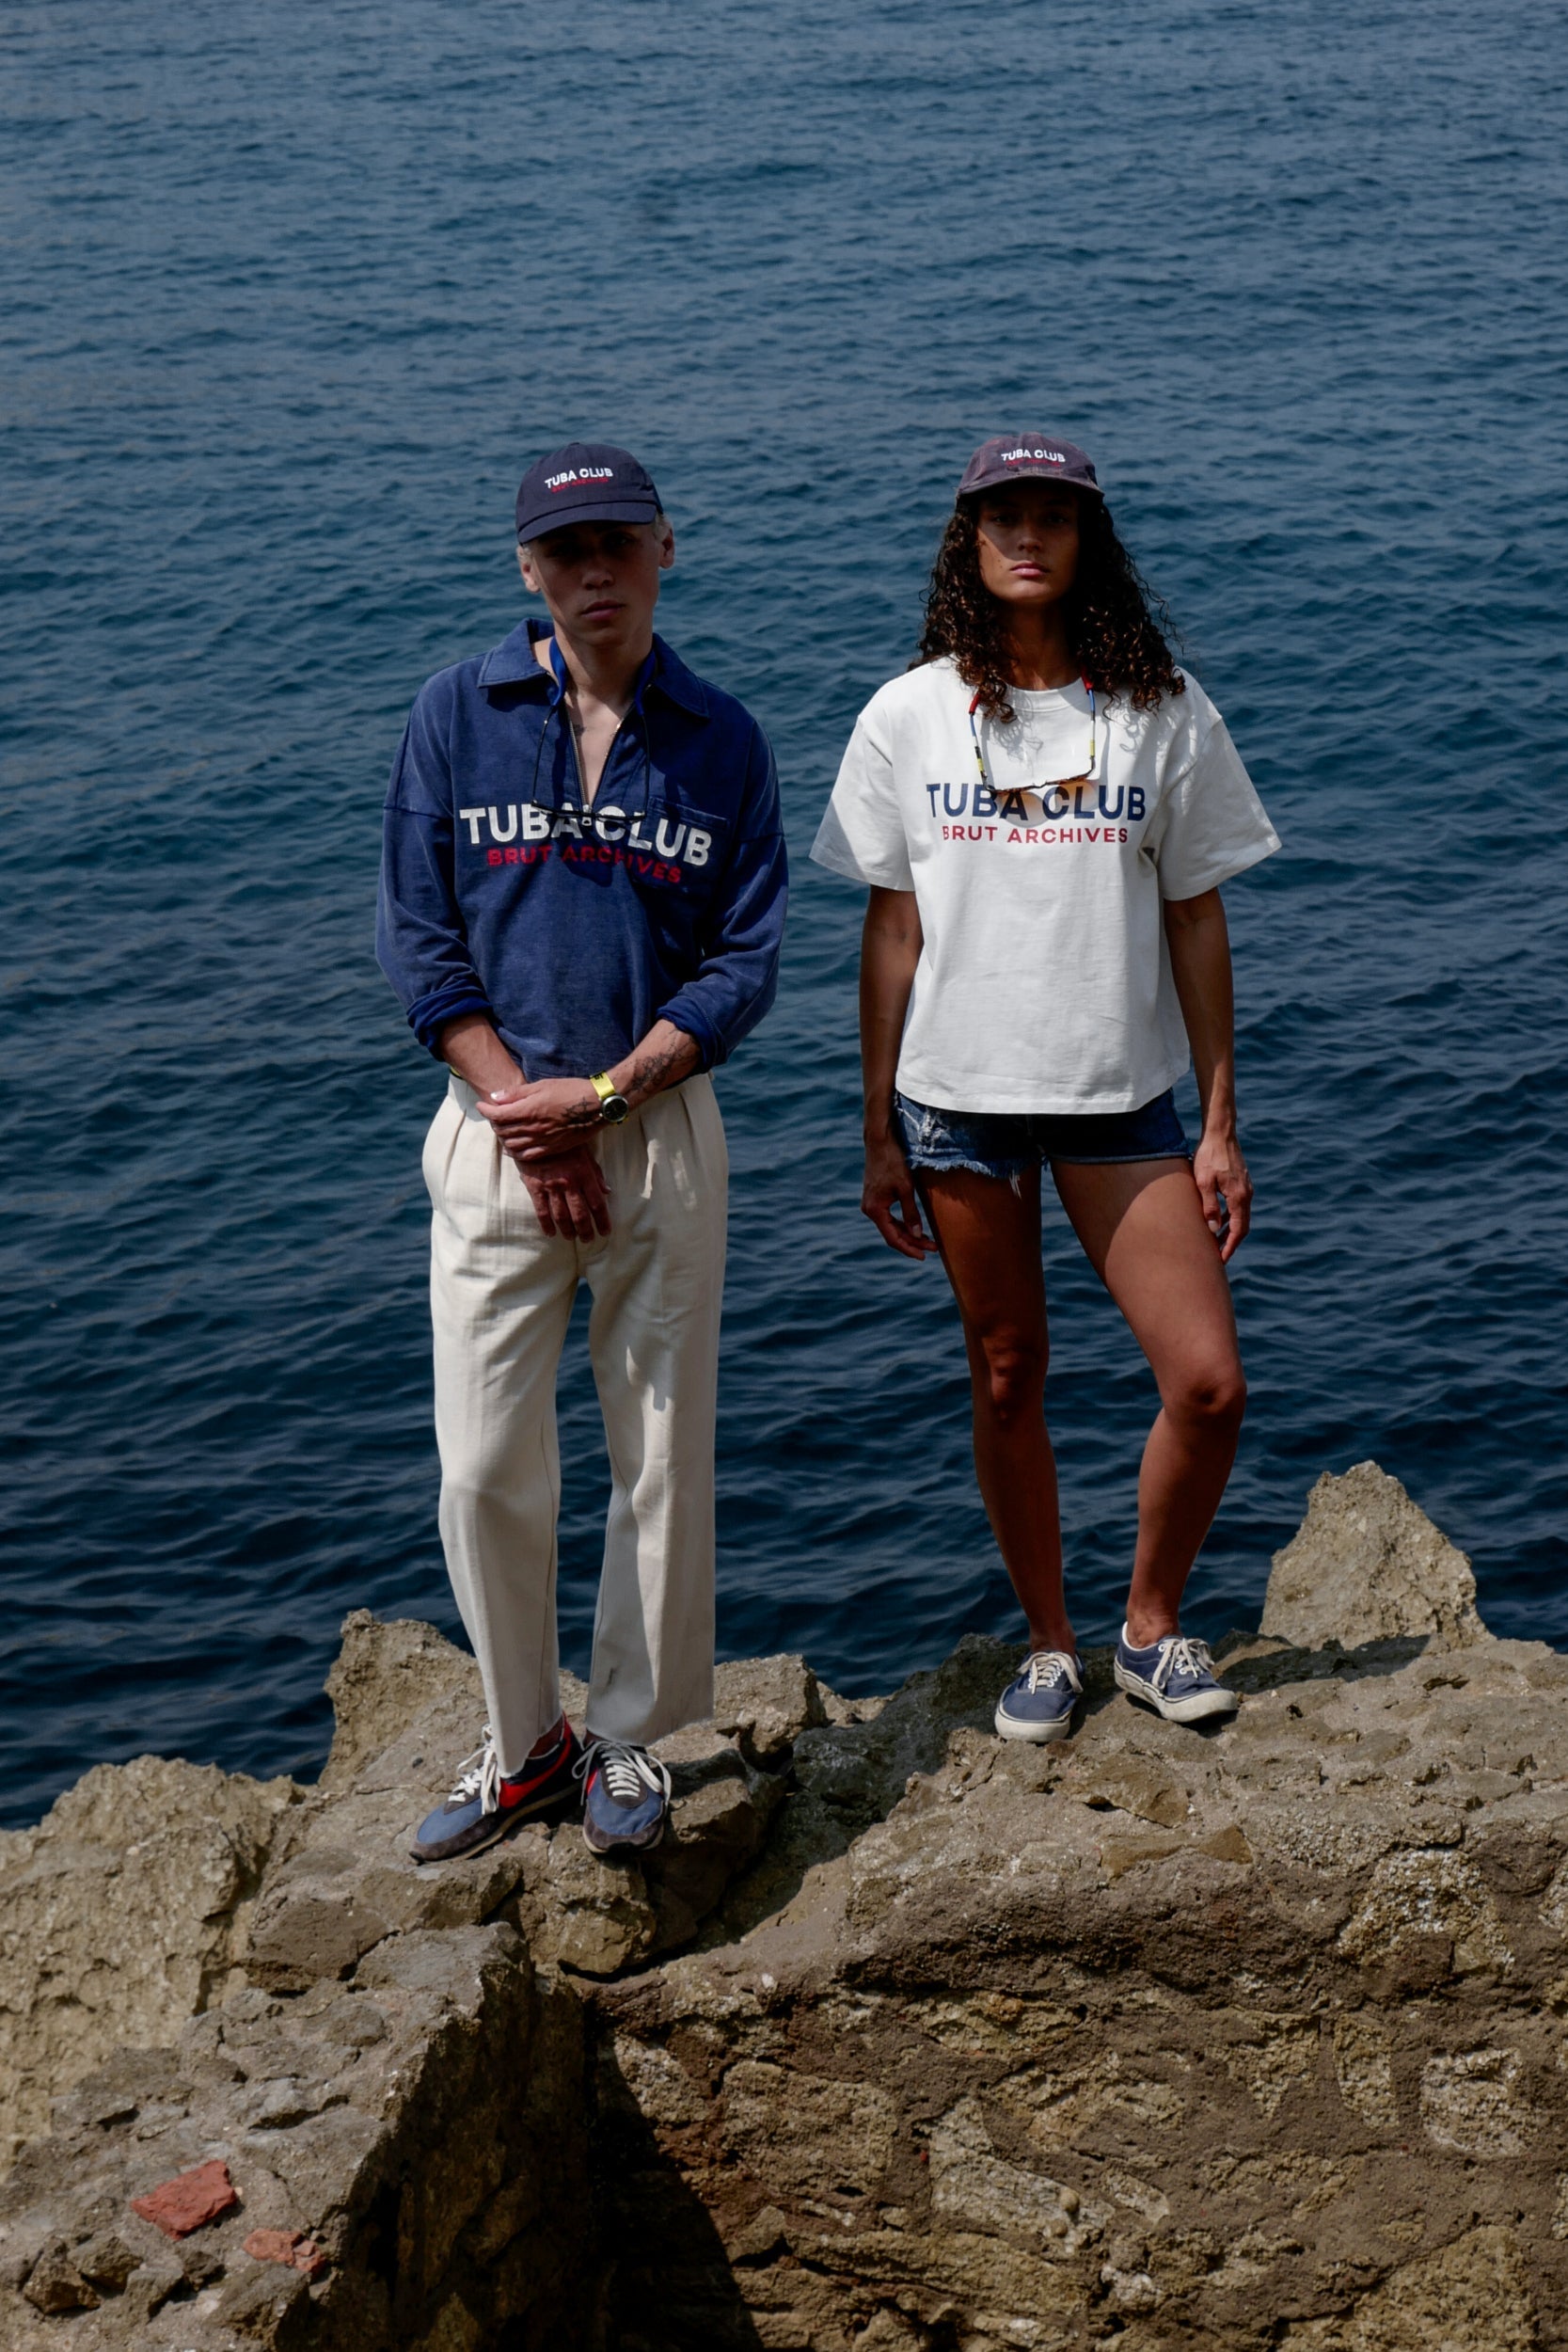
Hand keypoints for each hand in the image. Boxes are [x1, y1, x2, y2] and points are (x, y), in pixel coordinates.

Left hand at [479, 1076, 601, 1160]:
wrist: (597, 1106)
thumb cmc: (571, 1090)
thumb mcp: (542, 1085)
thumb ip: (517, 1094)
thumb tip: (495, 1097)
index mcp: (528, 1110)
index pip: (497, 1115)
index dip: (485, 1110)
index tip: (482, 1105)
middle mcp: (533, 1128)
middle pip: (502, 1130)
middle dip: (493, 1122)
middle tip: (493, 1115)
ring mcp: (542, 1141)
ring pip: (512, 1145)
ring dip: (503, 1137)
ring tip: (502, 1129)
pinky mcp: (552, 1149)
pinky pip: (527, 1156)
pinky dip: (516, 1152)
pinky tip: (513, 1148)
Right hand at [516, 1145, 611, 1239]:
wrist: (534, 1132)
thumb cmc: (563, 1143)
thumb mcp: (584, 1153)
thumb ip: (596, 1174)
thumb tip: (607, 1192)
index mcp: (584, 1173)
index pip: (597, 1203)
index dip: (602, 1220)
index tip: (605, 1231)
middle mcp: (569, 1182)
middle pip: (580, 1214)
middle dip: (585, 1230)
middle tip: (588, 1240)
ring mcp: (551, 1186)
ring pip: (561, 1216)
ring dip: (568, 1230)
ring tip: (572, 1238)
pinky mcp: (534, 1187)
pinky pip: (542, 1211)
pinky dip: (547, 1225)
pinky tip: (551, 1233)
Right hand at [861, 1129, 935, 1260]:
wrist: (880, 1142)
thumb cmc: (893, 1162)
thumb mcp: (906, 1188)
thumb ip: (911, 1213)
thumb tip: (918, 1235)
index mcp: (875, 1210)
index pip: (893, 1238)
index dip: (909, 1248)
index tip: (924, 1256)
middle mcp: (869, 1210)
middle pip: (892, 1234)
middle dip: (913, 1242)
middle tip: (933, 1248)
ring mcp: (870, 1204)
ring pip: (890, 1226)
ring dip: (908, 1234)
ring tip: (927, 1240)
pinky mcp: (875, 1198)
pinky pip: (888, 1217)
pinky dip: (901, 1224)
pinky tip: (914, 1227)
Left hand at [1192, 1125, 1251, 1262]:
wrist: (1220, 1133)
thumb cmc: (1208, 1156)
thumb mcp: (1203, 1182)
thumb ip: (1209, 1206)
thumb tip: (1212, 1229)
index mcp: (1239, 1197)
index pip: (1238, 1230)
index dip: (1229, 1247)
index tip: (1221, 1261)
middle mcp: (1247, 1194)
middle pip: (1242, 1226)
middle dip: (1230, 1243)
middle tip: (1217, 1257)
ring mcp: (1246, 1188)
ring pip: (1240, 1217)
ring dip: (1229, 1231)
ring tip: (1214, 1242)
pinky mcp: (1241, 1182)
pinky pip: (1238, 1206)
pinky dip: (1230, 1218)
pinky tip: (1217, 1220)